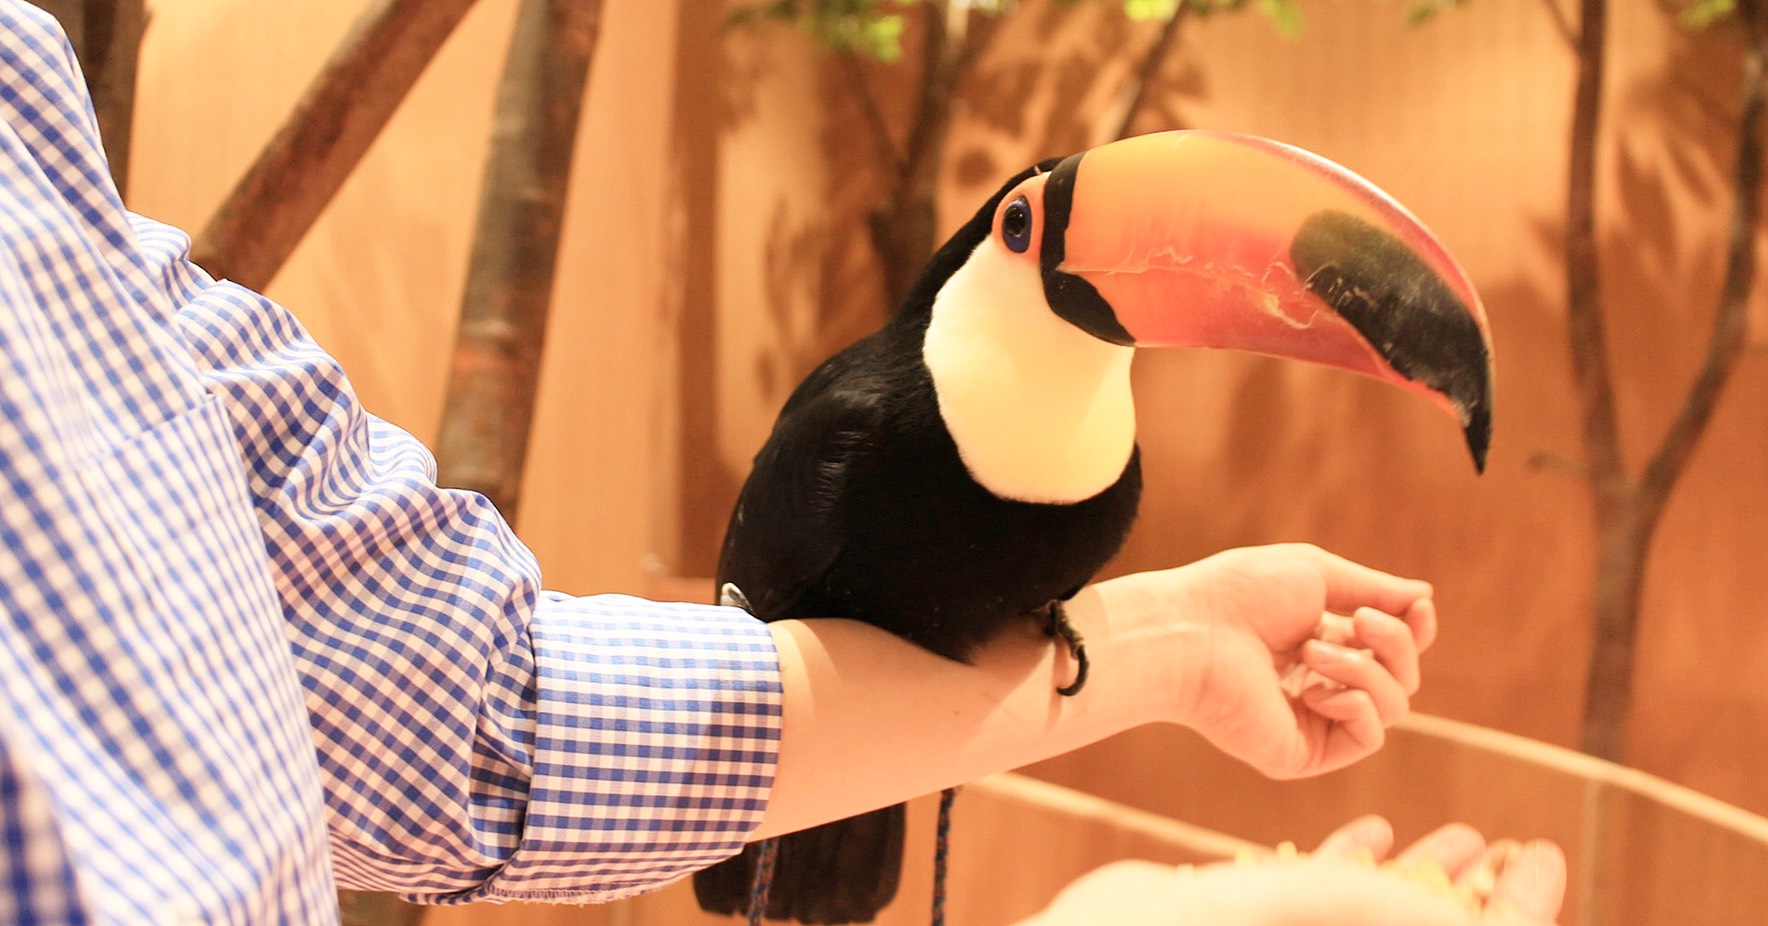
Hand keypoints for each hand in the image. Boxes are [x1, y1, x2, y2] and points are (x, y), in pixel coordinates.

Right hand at [1016, 815, 1565, 925]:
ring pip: (1384, 911)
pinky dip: (1355, 866)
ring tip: (1461, 835)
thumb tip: (1465, 919)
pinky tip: (1374, 832)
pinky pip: (1323, 899)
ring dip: (1426, 871)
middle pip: (1433, 922)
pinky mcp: (1256, 918)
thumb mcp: (1300, 912)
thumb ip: (1370, 906)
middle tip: (1506, 844)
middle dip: (1479, 888)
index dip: (1521, 902)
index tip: (1544, 853)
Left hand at [1088, 544, 1435, 778]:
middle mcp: (1320, 684)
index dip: (1415, 631)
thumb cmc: (1240, 594)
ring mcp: (1313, 721)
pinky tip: (1316, 690)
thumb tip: (1425, 596)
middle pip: (1402, 675)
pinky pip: (1369, 736)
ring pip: (1394, 705)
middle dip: (1394, 643)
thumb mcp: (1317, 575)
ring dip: (1365, 670)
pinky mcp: (1303, 753)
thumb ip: (1374, 589)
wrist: (1192, 631)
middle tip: (1358, 620)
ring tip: (1310, 650)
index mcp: (1320, 642)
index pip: (1391, 649)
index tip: (1420, 608)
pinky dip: (1356, 705)